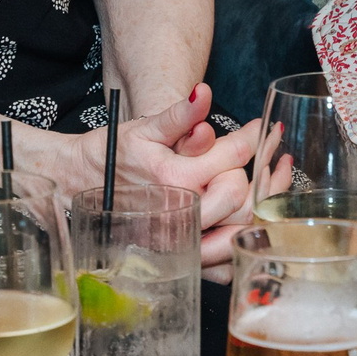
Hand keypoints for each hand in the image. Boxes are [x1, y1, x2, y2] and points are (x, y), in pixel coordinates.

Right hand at [35, 97, 255, 275]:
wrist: (81, 185)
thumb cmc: (114, 153)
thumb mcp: (145, 128)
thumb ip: (180, 114)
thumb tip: (203, 94)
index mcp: (176, 178)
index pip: (234, 156)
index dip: (256, 136)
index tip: (263, 126)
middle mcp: (181, 214)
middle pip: (243, 197)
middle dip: (261, 172)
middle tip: (270, 154)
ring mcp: (181, 241)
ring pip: (240, 231)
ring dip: (264, 205)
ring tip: (275, 179)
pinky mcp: (180, 257)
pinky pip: (224, 261)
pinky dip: (245, 240)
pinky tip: (255, 217)